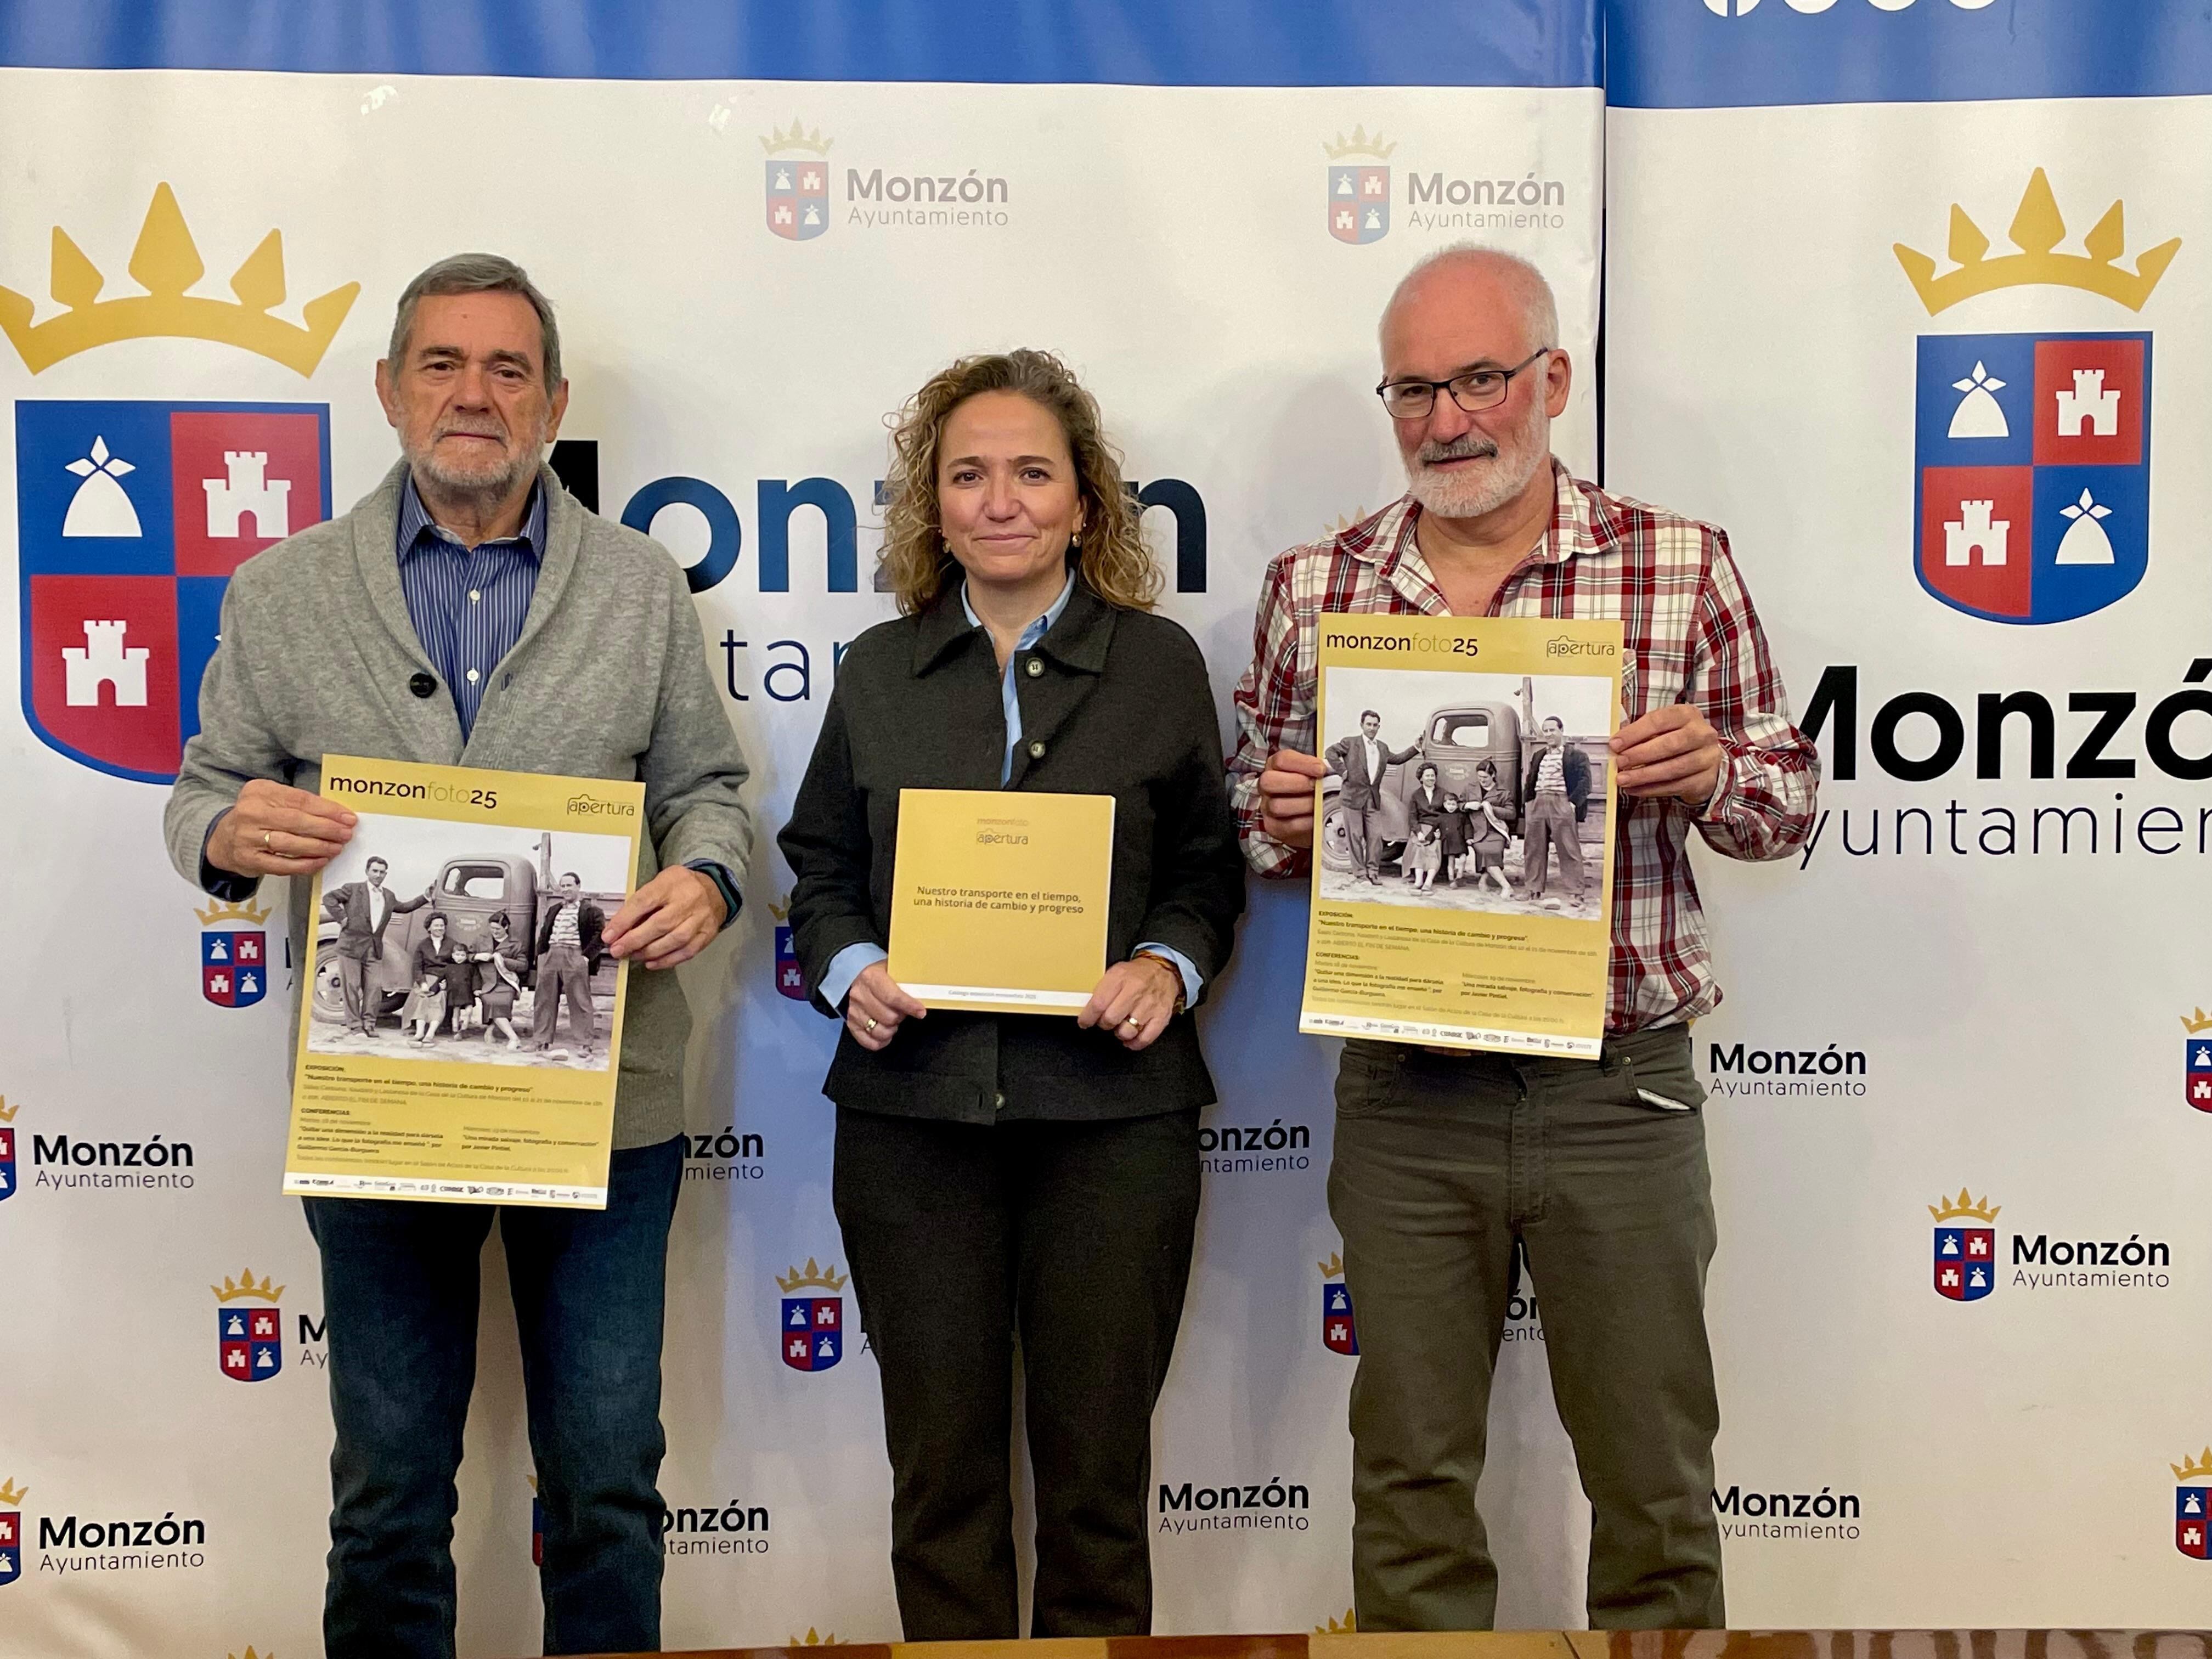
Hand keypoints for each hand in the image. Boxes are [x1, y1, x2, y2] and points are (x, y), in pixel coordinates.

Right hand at [206, 779, 355, 875]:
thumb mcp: (272, 800)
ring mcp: (247, 837)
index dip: (328, 810)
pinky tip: (320, 861)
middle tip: (346, 833)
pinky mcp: (249, 859)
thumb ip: (299, 803)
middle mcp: (250, 812)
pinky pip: (282, 864)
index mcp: (259, 791)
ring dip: (319, 847)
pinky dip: (304, 864)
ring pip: (290, 843)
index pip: (300, 800)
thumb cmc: (257, 818)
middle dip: (327, 828)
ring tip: (336, 847)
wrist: (223, 840)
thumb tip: (336, 814)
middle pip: (297, 821)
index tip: (348, 817)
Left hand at [603, 866, 725, 969]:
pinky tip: (652, 962)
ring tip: (632, 955)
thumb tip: (620, 926)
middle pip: (659, 924)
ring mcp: (699, 918)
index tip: (609, 935)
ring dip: (649, 952)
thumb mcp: (660, 882)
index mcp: (671, 883)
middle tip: (617, 950)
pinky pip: (686, 951)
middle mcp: (687, 901)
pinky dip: (667, 960)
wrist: (715, 889)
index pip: (643, 902)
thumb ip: (642, 901)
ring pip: (673, 940)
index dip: (624, 921)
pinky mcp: (707, 933)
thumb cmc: (682, 886)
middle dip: (634, 940)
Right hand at [845, 961, 924, 1051]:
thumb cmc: (881, 974)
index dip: (909, 1007)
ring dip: (891, 1029)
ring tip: (893, 1021)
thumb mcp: (894, 970)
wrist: (859, 976)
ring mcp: (854, 1010)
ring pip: (879, 1031)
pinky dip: (881, 1041)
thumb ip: (907, 981)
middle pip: (888, 1017)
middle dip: (900, 1017)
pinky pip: (868, 1041)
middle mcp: (860, 994)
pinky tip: (887, 1034)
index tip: (920, 1012)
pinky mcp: (852, 1023)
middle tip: (902, 1012)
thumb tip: (926, 994)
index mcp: (871, 977)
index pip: (892, 997)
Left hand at [1076, 955, 1179, 1051]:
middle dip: (1104, 1024)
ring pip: (1127, 1031)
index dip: (1088, 1017)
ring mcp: (1149, 1006)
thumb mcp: (1115, 972)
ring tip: (1120, 1026)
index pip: (1098, 1003)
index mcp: (1120, 978)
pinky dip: (1135, 1043)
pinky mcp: (1160, 1017)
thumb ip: (1101, 990)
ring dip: (1119, 1033)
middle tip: (1105, 1021)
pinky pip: (1145, 1038)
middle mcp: (1135, 992)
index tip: (1085, 1022)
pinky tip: (1130, 1039)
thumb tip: (1087, 1009)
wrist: (1162, 970)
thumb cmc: (1136, 974)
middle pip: (1110, 1019)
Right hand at [1258, 750, 1329, 849]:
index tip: (1321, 769)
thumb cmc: (1310, 791)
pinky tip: (1317, 817)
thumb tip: (1332, 770)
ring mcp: (1267, 807)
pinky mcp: (1274, 827)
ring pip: (1277, 806)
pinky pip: (1287, 825)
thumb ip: (1318, 769)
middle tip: (1316, 786)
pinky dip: (1306, 822)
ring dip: (1303, 804)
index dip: (1303, 763)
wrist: (1308, 817)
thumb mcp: (1312, 774)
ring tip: (1319, 803)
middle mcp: (1267, 786)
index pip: (1282, 760)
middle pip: (1270, 781)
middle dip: (1297, 783)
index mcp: (1276, 767)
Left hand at [1612, 703, 1722, 802]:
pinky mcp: (1706, 779)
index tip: (1615, 743)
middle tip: (1620, 762)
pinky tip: (1636, 789)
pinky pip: (1676, 786)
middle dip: (1640, 754)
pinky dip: (1652, 789)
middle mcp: (1702, 734)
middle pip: (1670, 744)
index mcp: (1688, 714)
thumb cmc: (1677, 741)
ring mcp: (1707, 757)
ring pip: (1673, 768)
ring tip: (1624, 779)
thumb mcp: (1662, 730)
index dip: (1635, 733)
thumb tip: (1616, 744)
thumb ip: (1641, 733)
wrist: (1705, 761)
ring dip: (1644, 775)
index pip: (1659, 720)